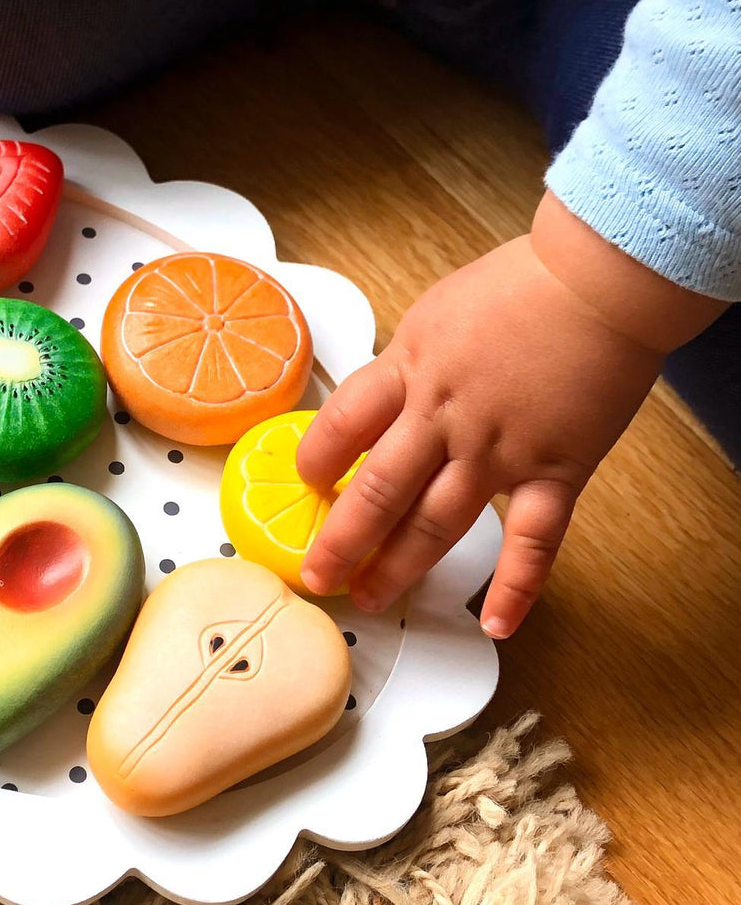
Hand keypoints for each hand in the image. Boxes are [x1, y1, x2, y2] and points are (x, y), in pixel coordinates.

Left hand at [296, 193, 725, 637]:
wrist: (600, 280)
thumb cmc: (519, 286)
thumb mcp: (434, 313)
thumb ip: (405, 364)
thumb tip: (378, 397)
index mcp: (409, 369)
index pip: (341, 425)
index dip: (314, 459)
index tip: (304, 484)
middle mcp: (443, 418)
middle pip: (377, 491)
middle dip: (340, 541)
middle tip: (317, 575)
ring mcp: (498, 450)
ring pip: (436, 524)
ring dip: (398, 568)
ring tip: (369, 599)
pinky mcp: (554, 471)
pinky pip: (532, 541)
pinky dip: (515, 587)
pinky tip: (494, 624)